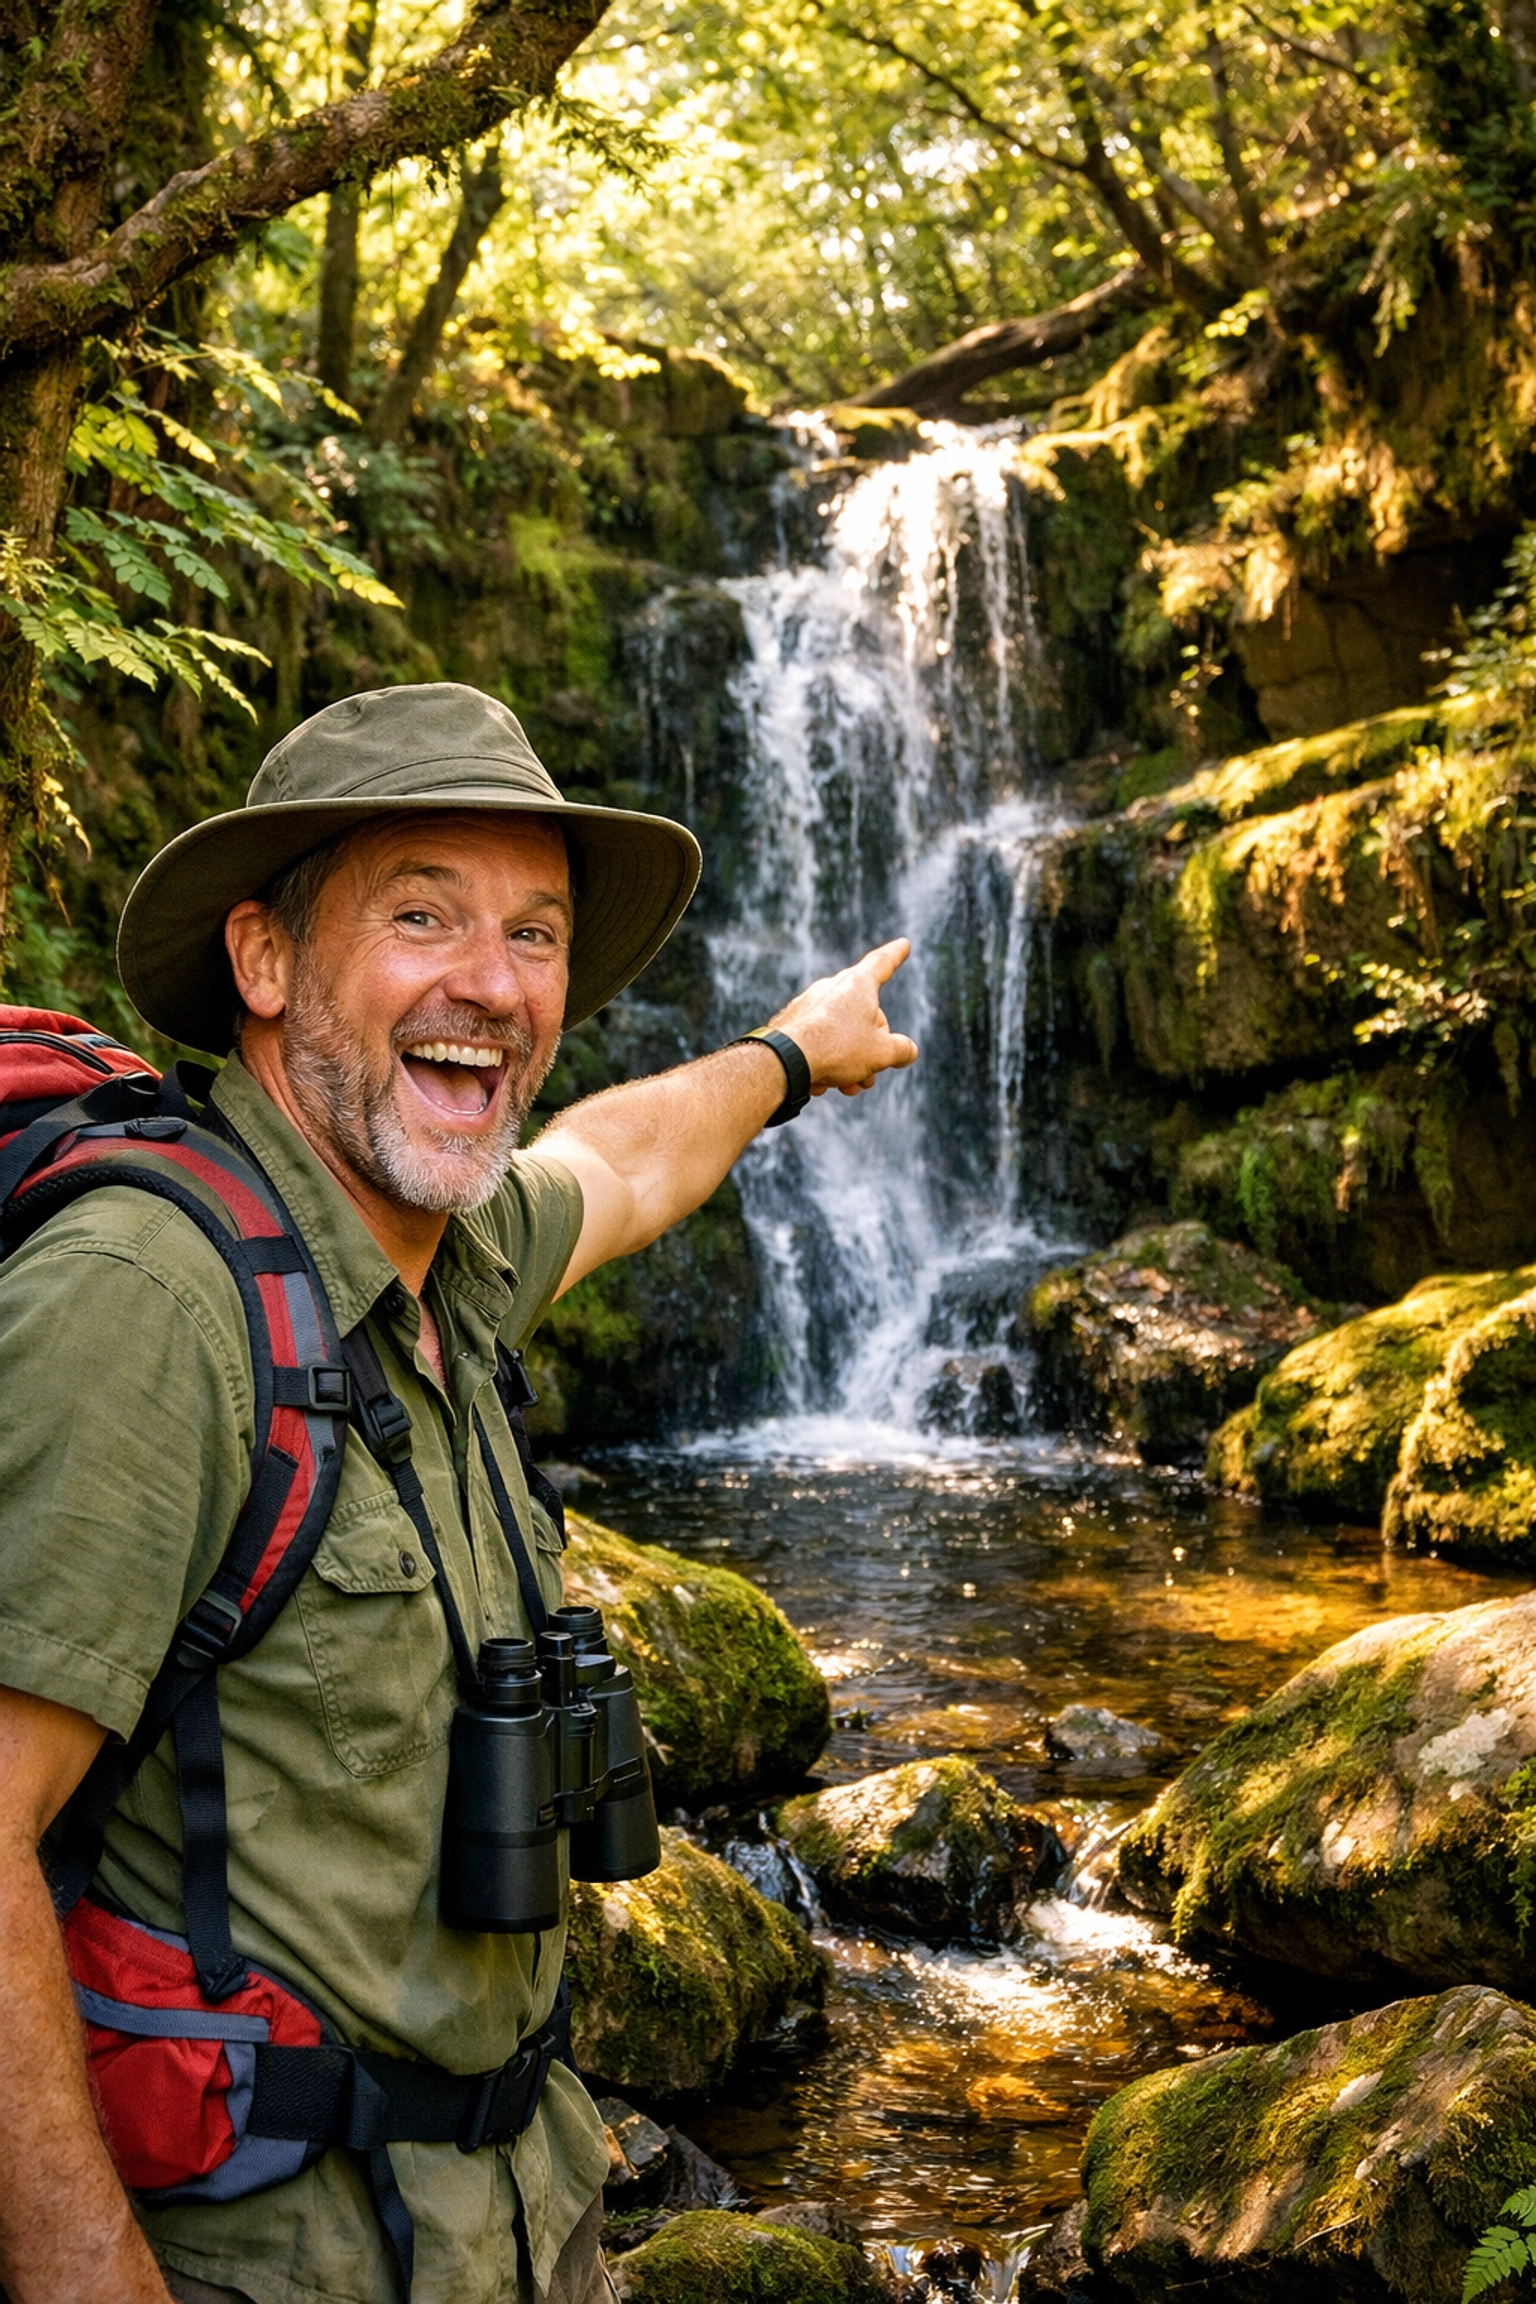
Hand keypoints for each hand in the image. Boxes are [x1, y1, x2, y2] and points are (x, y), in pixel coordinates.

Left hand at [767, 939, 918, 1096]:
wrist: (784, 1060)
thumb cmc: (837, 1048)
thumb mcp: (881, 1053)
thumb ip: (901, 1050)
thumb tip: (908, 1051)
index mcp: (858, 984)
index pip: (882, 963)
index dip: (896, 955)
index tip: (903, 944)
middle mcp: (832, 988)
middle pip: (863, 1016)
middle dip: (872, 1048)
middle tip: (870, 1076)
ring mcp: (809, 1004)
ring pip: (840, 1033)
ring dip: (849, 1062)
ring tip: (848, 1086)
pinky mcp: (791, 1023)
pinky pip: (817, 1041)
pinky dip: (824, 1061)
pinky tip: (820, 1082)